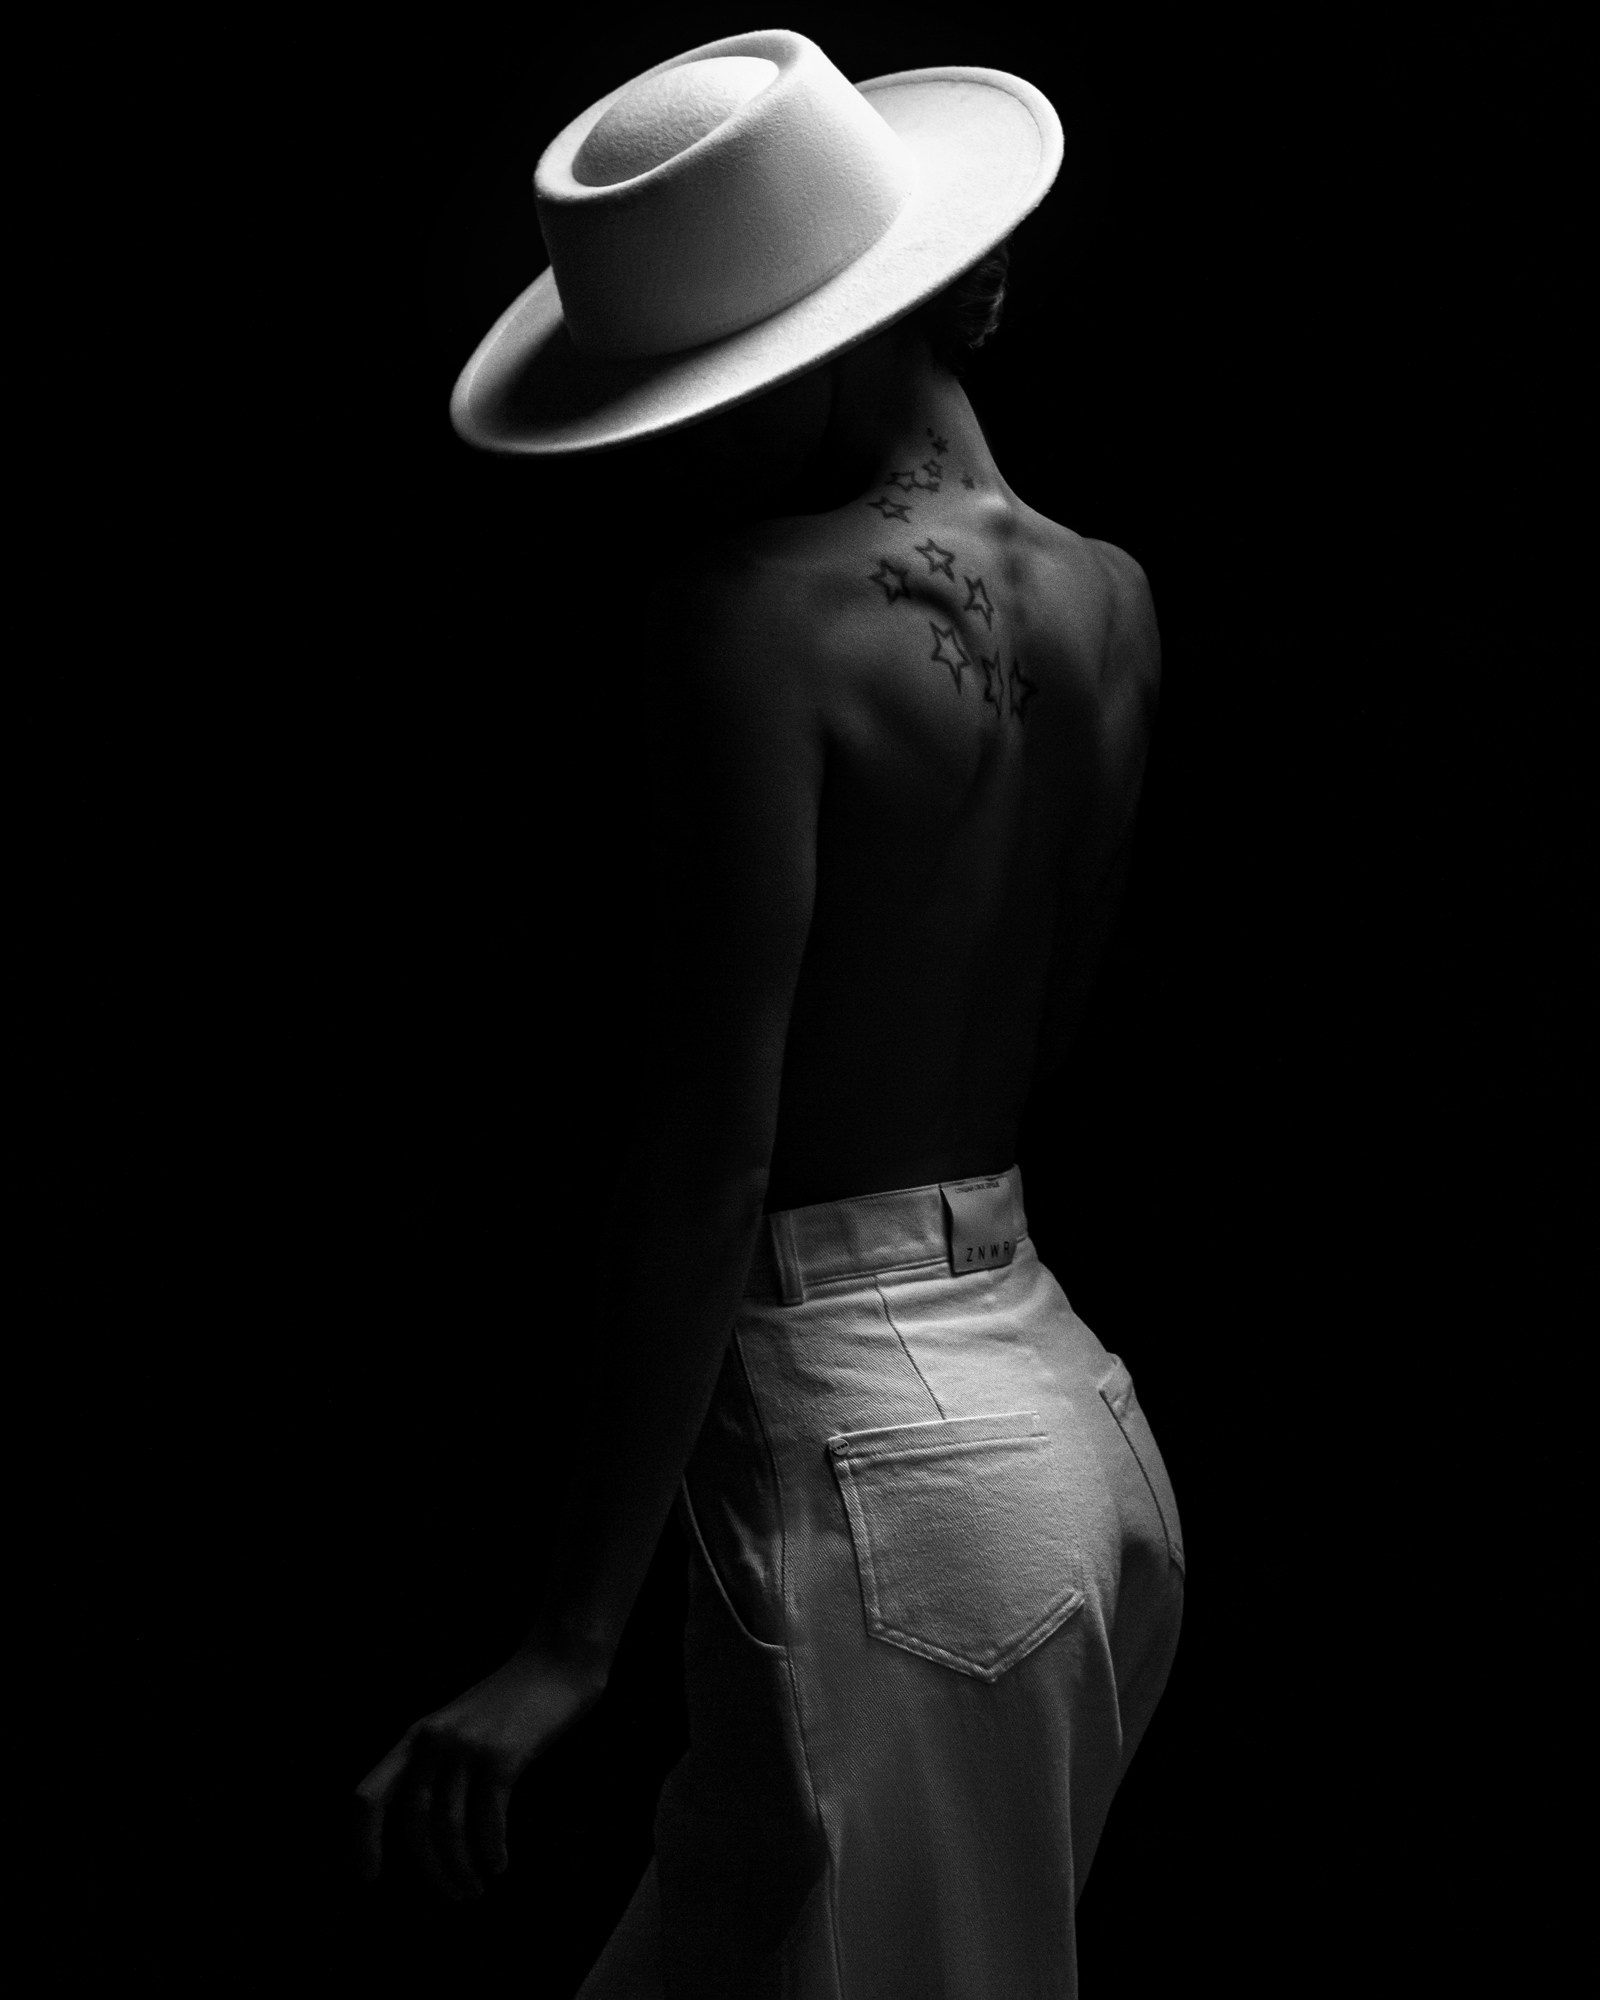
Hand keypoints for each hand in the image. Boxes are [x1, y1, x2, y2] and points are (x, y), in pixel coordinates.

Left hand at [354, 1645, 606, 1899]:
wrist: (557, 1662)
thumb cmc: (512, 1701)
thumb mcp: (460, 1724)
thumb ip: (438, 1762)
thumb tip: (424, 1828)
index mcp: (417, 1736)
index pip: (368, 1794)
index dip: (362, 1840)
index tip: (369, 1876)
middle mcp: (435, 1740)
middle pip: (415, 1824)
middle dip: (432, 1870)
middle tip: (453, 1895)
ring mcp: (468, 1746)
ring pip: (450, 1829)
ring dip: (462, 1869)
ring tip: (476, 1888)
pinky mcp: (503, 1754)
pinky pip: (488, 1819)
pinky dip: (492, 1850)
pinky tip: (500, 1864)